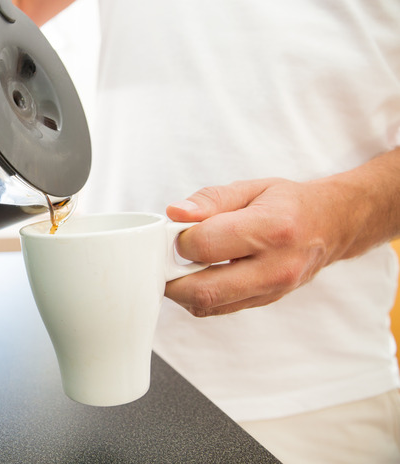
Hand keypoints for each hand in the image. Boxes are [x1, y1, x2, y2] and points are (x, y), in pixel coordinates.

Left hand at [163, 178, 347, 316]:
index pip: (205, 246)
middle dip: (171, 277)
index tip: (177, 230)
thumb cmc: (289, 204)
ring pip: (208, 306)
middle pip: (204, 290)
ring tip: (182, 265)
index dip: (179, 239)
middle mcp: (276, 267)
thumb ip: (209, 200)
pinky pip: (219, 309)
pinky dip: (200, 296)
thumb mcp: (250, 188)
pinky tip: (199, 275)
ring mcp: (273, 291)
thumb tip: (175, 214)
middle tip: (165, 258)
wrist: (332, 225)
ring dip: (182, 290)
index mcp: (272, 229)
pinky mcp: (266, 303)